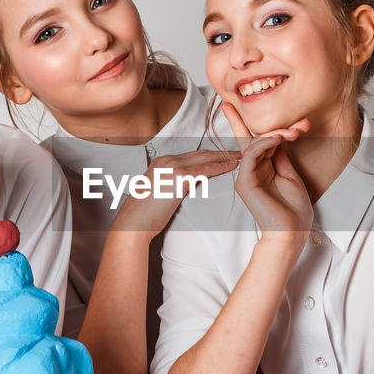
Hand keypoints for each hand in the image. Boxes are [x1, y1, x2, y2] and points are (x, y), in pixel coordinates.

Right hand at [110, 150, 240, 241]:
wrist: (133, 223)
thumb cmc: (144, 215)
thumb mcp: (158, 193)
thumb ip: (171, 186)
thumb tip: (183, 189)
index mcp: (161, 162)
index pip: (191, 156)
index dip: (209, 155)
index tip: (222, 156)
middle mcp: (166, 160)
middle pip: (200, 153)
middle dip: (220, 152)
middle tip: (237, 151)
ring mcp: (172, 167)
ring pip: (205, 158)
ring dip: (224, 157)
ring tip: (239, 158)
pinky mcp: (178, 178)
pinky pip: (205, 170)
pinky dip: (220, 167)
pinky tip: (231, 168)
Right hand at [221, 103, 312, 243]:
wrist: (291, 232)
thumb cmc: (293, 210)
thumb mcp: (290, 175)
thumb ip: (280, 155)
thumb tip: (278, 134)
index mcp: (261, 169)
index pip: (252, 140)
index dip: (242, 122)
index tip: (234, 104)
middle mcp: (251, 171)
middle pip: (255, 139)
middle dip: (274, 126)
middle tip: (300, 124)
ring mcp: (246, 176)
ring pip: (254, 144)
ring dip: (275, 134)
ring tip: (293, 133)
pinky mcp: (245, 183)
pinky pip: (251, 155)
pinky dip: (264, 143)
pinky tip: (279, 138)